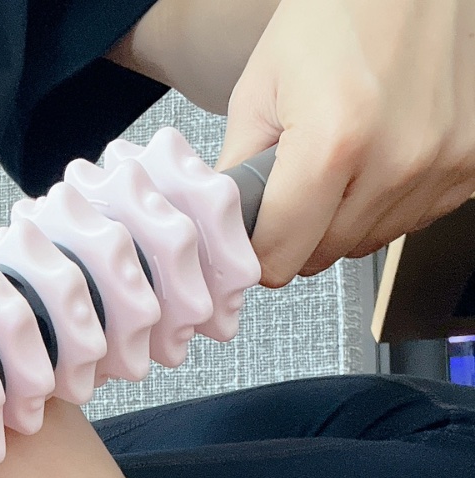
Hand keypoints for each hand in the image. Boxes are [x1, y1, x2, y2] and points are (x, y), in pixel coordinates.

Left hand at [215, 0, 474, 286]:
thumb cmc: (337, 13)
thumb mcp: (259, 92)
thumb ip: (237, 175)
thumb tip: (222, 232)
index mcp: (335, 142)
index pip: (281, 257)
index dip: (256, 252)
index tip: (251, 236)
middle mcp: (398, 159)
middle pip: (322, 256)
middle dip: (297, 231)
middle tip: (293, 181)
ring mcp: (442, 164)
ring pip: (365, 243)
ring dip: (341, 218)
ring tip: (339, 157)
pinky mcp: (470, 164)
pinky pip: (408, 220)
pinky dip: (383, 201)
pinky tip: (376, 154)